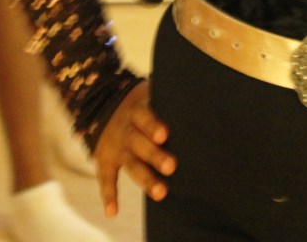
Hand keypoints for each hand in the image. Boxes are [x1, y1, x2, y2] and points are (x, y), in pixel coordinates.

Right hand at [94, 81, 176, 216]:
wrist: (104, 104)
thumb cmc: (143, 101)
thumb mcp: (150, 92)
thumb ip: (168, 98)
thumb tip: (202, 99)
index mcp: (137, 110)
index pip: (145, 117)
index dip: (153, 125)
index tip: (165, 135)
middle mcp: (127, 130)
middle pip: (140, 143)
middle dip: (155, 156)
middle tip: (172, 166)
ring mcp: (117, 147)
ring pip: (131, 164)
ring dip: (145, 179)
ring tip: (161, 193)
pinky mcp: (106, 161)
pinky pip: (106, 179)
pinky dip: (109, 196)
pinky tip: (113, 212)